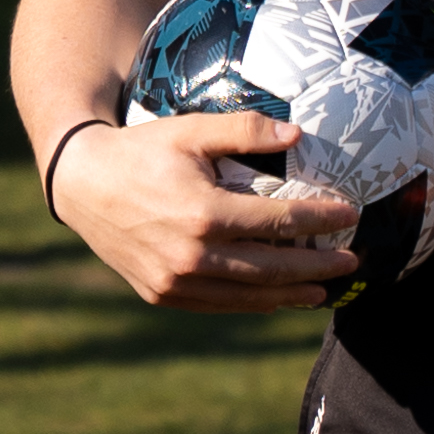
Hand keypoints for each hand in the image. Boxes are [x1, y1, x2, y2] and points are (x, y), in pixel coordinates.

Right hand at [51, 111, 354, 309]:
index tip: (349, 216)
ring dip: (291, 294)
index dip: (319, 220)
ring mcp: (175, 281)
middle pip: (271, 267)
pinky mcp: (162, 294)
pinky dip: (252, 302)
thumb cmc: (141, 151)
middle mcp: (192, 256)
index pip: (278, 222)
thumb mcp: (190, 130)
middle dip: (317, 265)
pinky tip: (275, 297)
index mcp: (204, 214)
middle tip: (351, 261)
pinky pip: (219, 304)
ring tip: (323, 290)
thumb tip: (298, 133)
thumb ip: (244, 130)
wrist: (82, 185)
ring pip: (248, 294)